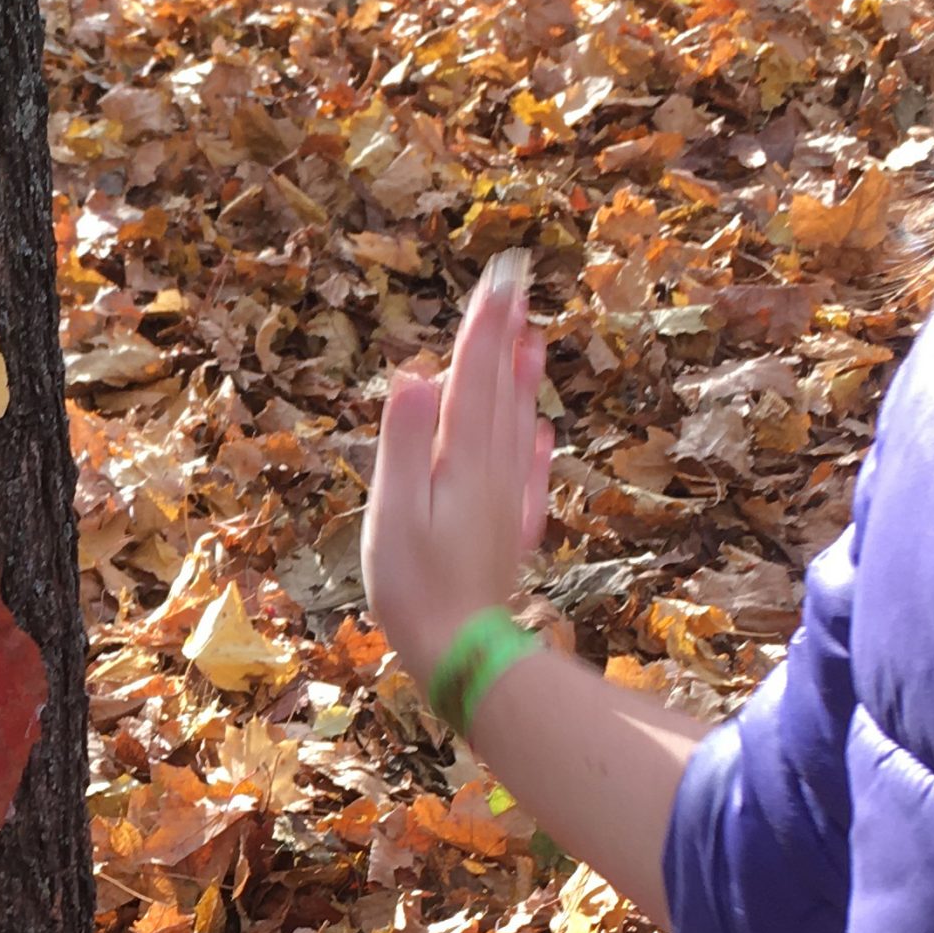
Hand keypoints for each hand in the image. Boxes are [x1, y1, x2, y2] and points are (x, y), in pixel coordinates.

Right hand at [360, 247, 555, 673]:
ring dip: (523, 380)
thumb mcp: (394, 510)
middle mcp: (491, 469)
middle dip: (505, 338)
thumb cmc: (416, 585)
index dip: (483, 327)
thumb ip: (404, 441)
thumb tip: (415, 376)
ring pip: (517, 425)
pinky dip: (533, 446)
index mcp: (461, 458)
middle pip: (499, 391)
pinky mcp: (507, 531)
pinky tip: (539, 433)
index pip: (472, 377)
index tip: (498, 280)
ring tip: (534, 339)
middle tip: (517, 287)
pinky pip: (526, 475)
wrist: (464, 652)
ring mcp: (504, 501)